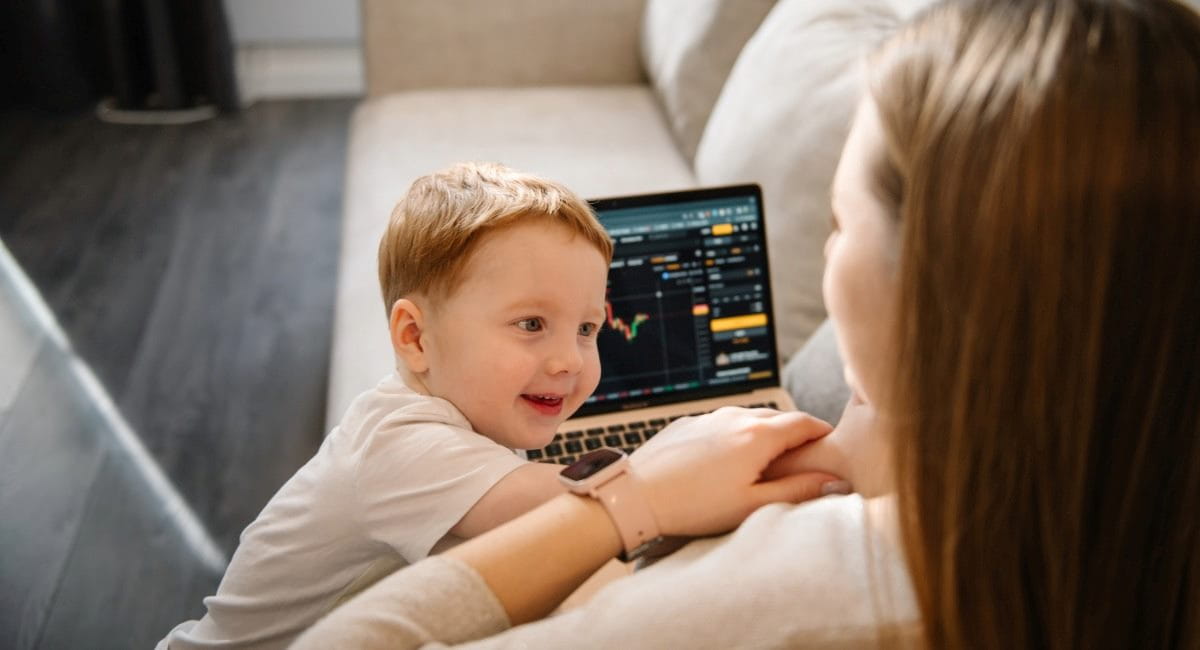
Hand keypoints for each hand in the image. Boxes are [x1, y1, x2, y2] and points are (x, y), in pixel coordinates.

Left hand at [629, 407, 846, 537]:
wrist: (636, 494)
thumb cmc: (694, 506)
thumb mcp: (752, 505)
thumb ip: (797, 491)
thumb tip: (834, 481)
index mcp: (758, 435)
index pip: (804, 422)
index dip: (822, 432)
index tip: (830, 443)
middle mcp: (735, 417)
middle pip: (778, 417)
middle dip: (795, 432)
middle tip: (803, 455)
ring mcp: (709, 417)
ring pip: (748, 417)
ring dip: (764, 432)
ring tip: (766, 459)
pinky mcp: (687, 423)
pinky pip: (721, 423)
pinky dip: (735, 434)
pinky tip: (727, 459)